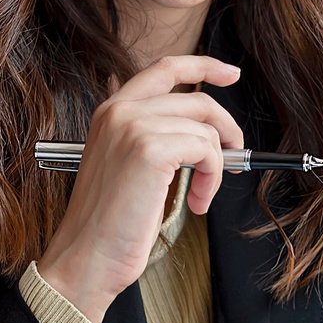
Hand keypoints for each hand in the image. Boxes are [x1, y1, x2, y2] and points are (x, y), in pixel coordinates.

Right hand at [35, 54, 246, 322]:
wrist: (86, 256)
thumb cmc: (109, 223)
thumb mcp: (129, 166)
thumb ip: (157, 137)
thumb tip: (209, 131)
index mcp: (111, 111)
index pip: (164, 69)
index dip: (203, 66)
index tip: (231, 73)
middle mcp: (119, 111)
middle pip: (197, 99)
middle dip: (226, 129)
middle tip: (235, 156)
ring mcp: (133, 127)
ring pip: (206, 130)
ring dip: (215, 168)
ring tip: (200, 195)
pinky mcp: (150, 149)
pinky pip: (207, 151)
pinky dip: (211, 178)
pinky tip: (196, 201)